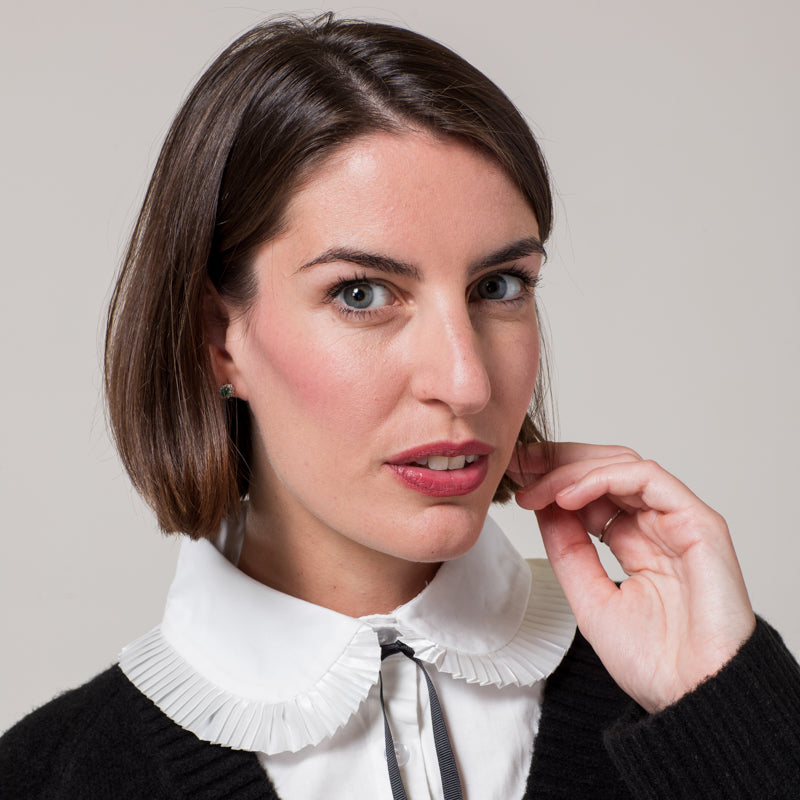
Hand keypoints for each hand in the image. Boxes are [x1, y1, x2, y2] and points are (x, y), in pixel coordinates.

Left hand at [506, 442, 755, 712]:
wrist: (696, 697)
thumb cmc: (656, 662)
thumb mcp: (590, 597)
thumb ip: (568, 550)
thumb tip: (543, 507)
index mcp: (636, 543)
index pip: (593, 492)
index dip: (553, 480)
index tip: (517, 479)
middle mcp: (657, 526)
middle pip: (606, 470)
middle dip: (558, 464)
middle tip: (520, 467)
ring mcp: (678, 521)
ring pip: (623, 466)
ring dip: (573, 470)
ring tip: (537, 488)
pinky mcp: (698, 521)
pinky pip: (647, 479)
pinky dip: (602, 478)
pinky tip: (567, 494)